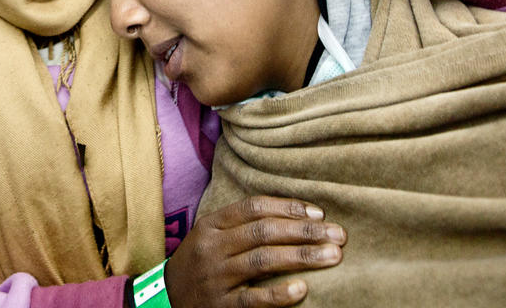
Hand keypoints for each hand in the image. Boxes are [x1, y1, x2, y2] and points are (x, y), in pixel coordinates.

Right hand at [163, 196, 345, 307]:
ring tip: (332, 256)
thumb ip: (241, 225)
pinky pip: (253, 299)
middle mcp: (212, 248)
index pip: (253, 208)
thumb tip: (292, 216)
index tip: (319, 215)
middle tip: (338, 234)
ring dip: (301, 257)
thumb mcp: (210, 236)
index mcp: (211, 225)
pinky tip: (302, 289)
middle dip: (304, 232)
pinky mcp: (221, 305)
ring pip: (262, 261)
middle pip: (263, 232)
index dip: (288, 208)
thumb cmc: (198, 264)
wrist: (166, 298)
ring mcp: (216, 277)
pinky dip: (278, 294)